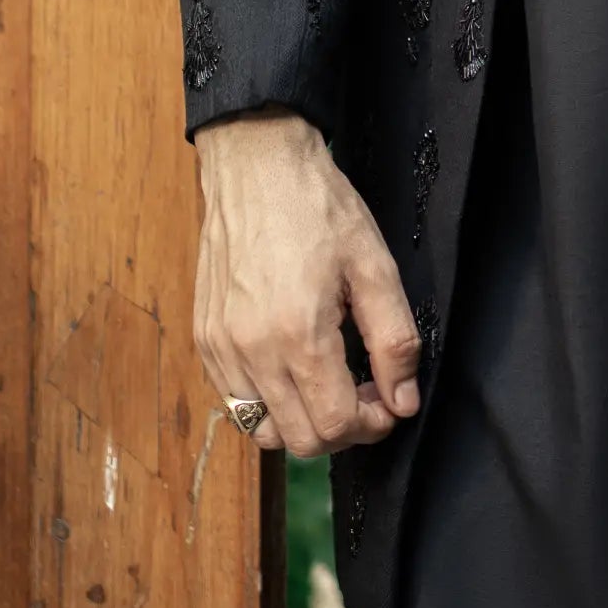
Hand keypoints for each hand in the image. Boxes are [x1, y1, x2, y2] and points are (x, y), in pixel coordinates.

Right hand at [193, 107, 421, 457]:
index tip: (389, 397)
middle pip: (300, 440)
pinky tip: (292, 365)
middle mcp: (251, 353)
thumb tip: (403, 403)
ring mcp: (220, 349)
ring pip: (263, 430)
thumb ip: (394, 341)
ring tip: (328, 381)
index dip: (373, 423)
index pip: (336, 426)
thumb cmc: (320, 209)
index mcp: (299, 335)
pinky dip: (268, 401)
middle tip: (365, 390)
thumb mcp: (375, 265)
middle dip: (342, 428)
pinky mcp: (204, 340)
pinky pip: (235, 401)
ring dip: (303, 420)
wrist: (256, 167)